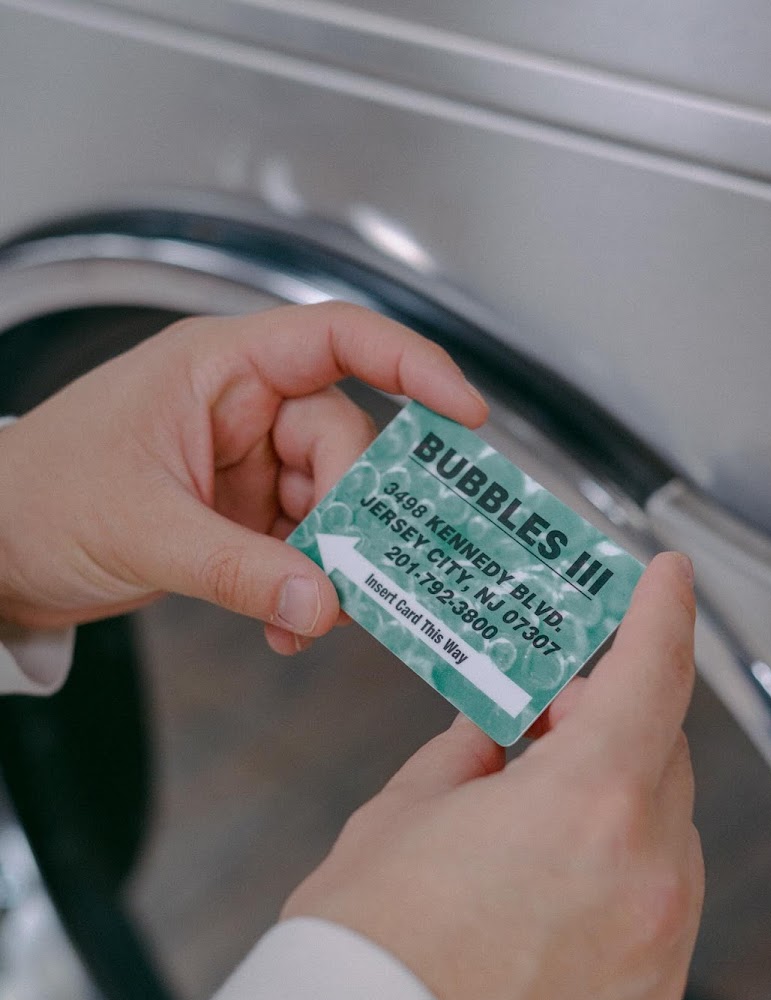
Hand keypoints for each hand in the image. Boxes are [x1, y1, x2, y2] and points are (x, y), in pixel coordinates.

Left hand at [0, 302, 485, 652]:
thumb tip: (324, 602)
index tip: (464, 413)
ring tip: (309, 616)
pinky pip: (304, 548)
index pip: (336, 338)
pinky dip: (305, 589)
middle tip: (358, 575)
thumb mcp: (144, 528)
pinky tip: (286, 626)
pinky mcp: (244, 517)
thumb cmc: (40, 495)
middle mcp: (243, 407)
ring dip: (333, 565)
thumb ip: (238, 568)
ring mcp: (247, 464)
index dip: (411, 364)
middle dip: (356, 514)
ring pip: (332, 504)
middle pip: (345, 443)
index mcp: (219, 368)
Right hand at [284, 551, 702, 999]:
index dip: (662, 613)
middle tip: (556, 709)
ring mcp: (657, 953)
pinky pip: (655, 917)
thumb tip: (497, 733)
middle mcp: (646, 877)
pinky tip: (553, 889)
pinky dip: (620, 882)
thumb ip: (471, 753)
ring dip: (619, 803)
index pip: (653, 674)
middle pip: (661, 755)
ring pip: (665, 837)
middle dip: (616, 718)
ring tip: (542, 807)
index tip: (667, 582)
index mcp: (588, 802)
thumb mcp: (406, 813)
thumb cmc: (365, 950)